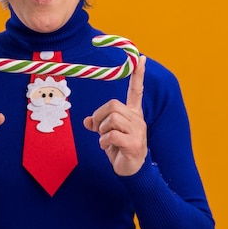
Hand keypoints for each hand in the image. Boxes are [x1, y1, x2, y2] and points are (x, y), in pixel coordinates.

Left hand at [83, 55, 147, 175]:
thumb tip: (87, 120)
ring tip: (105, 140)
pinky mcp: (134, 143)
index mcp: (133, 113)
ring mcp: (138, 131)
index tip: (141, 58)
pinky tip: (107, 147)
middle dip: (100, 116)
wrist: (132, 170)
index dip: (138, 75)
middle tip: (98, 129)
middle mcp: (137, 119)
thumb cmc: (120, 149)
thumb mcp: (106, 134)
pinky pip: (112, 135)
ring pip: (111, 119)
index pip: (136, 90)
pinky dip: (104, 141)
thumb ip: (98, 124)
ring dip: (101, 130)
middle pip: (113, 105)